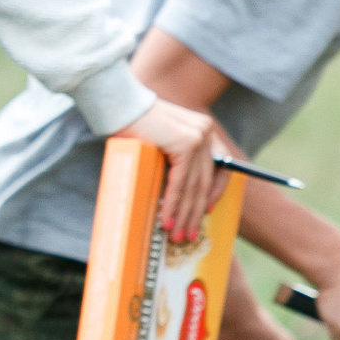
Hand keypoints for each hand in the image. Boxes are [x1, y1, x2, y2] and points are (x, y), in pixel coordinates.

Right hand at [121, 98, 227, 244]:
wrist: (118, 104)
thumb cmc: (133, 123)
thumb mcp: (162, 140)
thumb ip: (174, 156)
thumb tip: (177, 191)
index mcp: (203, 130)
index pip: (220, 167)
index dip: (214, 191)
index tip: (207, 211)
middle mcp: (205, 133)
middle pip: (204, 182)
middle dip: (195, 213)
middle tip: (188, 235)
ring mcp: (197, 138)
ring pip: (193, 187)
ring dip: (184, 215)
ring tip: (177, 236)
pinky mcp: (185, 145)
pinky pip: (180, 183)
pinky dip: (173, 205)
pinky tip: (167, 220)